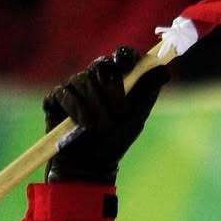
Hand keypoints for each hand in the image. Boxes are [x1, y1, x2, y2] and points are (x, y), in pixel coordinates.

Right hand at [43, 46, 167, 183]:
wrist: (91, 164)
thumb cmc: (116, 140)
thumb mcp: (137, 117)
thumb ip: (148, 92)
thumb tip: (163, 70)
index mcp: (118, 79)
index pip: (122, 56)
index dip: (125, 56)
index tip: (126, 65)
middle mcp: (95, 78)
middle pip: (102, 65)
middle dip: (112, 89)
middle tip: (119, 113)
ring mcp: (75, 86)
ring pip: (83, 80)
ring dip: (95, 106)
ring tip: (99, 127)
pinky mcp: (57, 97)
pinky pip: (66, 93)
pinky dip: (76, 109)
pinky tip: (81, 124)